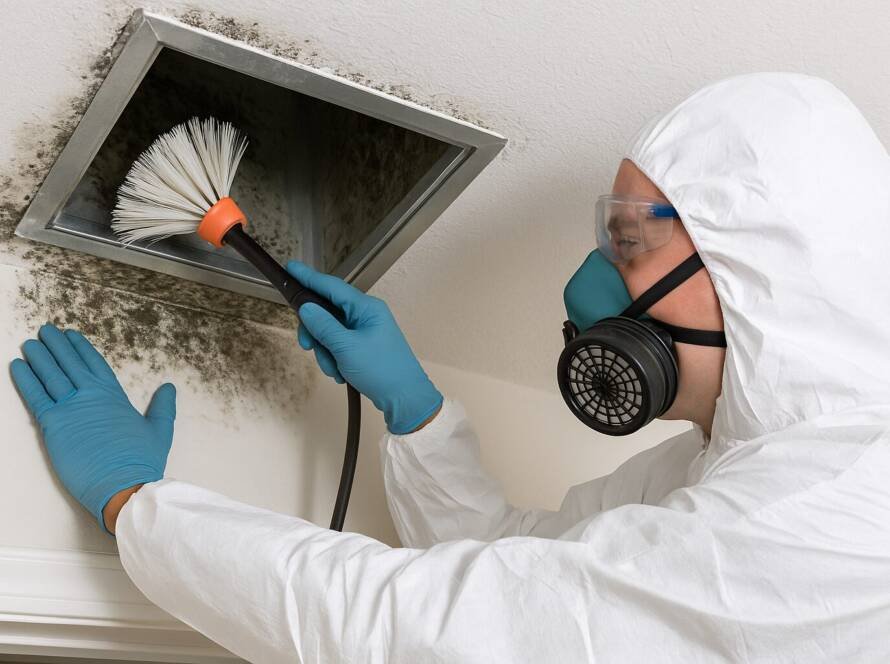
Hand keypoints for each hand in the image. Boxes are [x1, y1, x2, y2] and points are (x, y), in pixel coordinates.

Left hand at [10, 324, 175, 532]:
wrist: (124, 484)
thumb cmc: (142, 461)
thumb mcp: (160, 430)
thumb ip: (163, 407)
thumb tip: (168, 388)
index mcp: (114, 396)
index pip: (94, 363)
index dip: (81, 348)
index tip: (71, 335)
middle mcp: (91, 396)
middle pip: (69, 363)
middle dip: (56, 345)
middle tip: (45, 331)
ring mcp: (71, 408)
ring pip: (50, 375)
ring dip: (39, 357)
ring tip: (30, 343)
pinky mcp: (53, 424)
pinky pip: (35, 396)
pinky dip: (25, 379)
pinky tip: (17, 366)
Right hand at [286, 261, 442, 434]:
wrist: (404, 398)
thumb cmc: (381, 370)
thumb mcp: (346, 348)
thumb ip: (323, 325)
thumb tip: (305, 307)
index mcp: (366, 307)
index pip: (332, 286)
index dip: (309, 278)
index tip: (290, 267)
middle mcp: (365, 315)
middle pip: (327, 312)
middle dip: (316, 332)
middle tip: (307, 347)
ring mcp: (364, 331)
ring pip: (330, 333)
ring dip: (326, 352)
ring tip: (334, 370)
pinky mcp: (362, 347)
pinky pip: (338, 346)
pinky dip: (334, 360)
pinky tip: (340, 374)